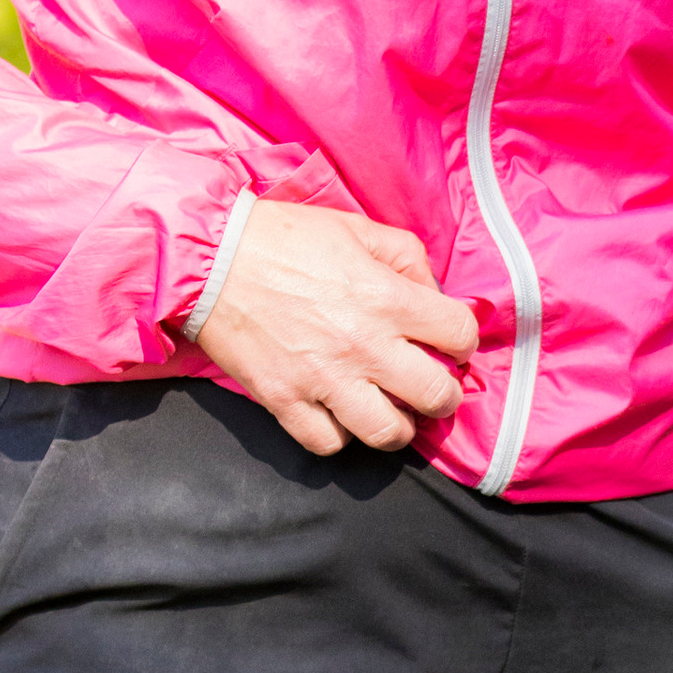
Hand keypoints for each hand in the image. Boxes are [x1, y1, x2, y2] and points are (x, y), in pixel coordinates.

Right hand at [190, 199, 477, 457]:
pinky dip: (338, 434)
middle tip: (428, 386)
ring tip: (387, 408)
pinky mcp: (285, 400)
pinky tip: (337, 413)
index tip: (447, 343)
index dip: (462, 341)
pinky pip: (329, 443)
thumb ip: (407, 259)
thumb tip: (433, 297)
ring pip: (388, 433)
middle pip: (438, 397)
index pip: (461, 335)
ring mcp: (324, 379)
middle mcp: (364, 345)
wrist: (210, 256)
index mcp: (387, 298)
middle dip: (443, 395)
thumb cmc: (286, 239)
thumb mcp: (358, 228)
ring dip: (396, 426)